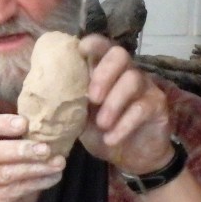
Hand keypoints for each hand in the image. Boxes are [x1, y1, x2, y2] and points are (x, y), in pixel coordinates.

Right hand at [0, 114, 64, 201]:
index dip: (2, 123)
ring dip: (35, 167)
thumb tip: (50, 130)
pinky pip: (13, 189)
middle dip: (22, 149)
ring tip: (58, 164)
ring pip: (6, 172)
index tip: (25, 123)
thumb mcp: (15, 163)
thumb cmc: (10, 188)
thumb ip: (24, 146)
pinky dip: (37, 182)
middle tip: (47, 149)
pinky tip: (53, 179)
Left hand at [77, 34, 173, 174]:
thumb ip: (69, 102)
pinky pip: (142, 107)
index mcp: (105, 71)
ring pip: (132, 79)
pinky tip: (111, 138)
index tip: (81, 50)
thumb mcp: (80, 118)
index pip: (101, 47)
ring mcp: (144, 87)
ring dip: (113, 103)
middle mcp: (126, 72)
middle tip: (92, 98)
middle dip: (103, 73)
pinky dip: (124, 124)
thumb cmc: (101, 132)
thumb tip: (43, 93)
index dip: (93, 44)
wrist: (130, 157)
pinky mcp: (157, 105)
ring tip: (102, 124)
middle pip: (119, 54)